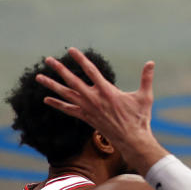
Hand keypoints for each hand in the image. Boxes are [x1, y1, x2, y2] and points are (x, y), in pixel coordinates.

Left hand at [35, 47, 161, 168]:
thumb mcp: (145, 96)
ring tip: (39, 77)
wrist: (132, 139)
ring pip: (66, 94)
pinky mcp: (86, 118)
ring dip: (51, 85)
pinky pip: (68, 109)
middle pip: (72, 80)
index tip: (71, 50)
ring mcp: (88, 109)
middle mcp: (94, 98)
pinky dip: (57, 104)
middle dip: (59, 69)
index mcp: (107, 91)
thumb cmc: (140, 117)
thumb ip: (146, 78)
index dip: (80, 59)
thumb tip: (151, 62)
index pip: (91, 70)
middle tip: (47, 60)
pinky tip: (46, 99)